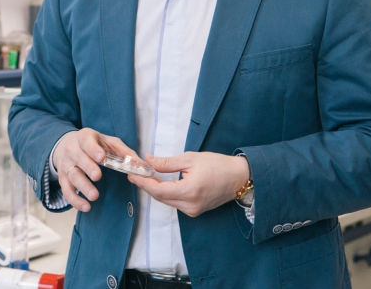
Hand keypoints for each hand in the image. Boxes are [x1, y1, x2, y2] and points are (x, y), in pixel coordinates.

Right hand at [52, 128, 139, 212]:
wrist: (66, 146)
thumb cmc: (92, 145)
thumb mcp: (108, 142)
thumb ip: (124, 152)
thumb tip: (141, 164)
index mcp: (84, 138)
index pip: (87, 142)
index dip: (93, 149)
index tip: (101, 157)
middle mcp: (72, 150)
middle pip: (79, 159)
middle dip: (88, 168)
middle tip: (97, 176)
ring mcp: (66, 165)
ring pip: (73, 176)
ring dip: (83, 186)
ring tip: (94, 196)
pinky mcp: (63, 179)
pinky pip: (67, 191)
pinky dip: (75, 200)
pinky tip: (85, 206)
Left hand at [128, 152, 249, 216]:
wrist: (239, 177)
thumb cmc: (217, 164)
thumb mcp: (190, 159)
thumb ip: (166, 163)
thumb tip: (147, 161)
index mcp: (189, 191)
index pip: (158, 190)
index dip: (143, 183)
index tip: (132, 174)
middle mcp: (190, 205)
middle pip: (160, 197)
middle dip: (147, 185)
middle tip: (136, 172)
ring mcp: (193, 211)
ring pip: (166, 201)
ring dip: (155, 189)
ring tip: (145, 176)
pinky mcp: (195, 211)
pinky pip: (174, 203)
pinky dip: (166, 193)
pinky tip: (160, 183)